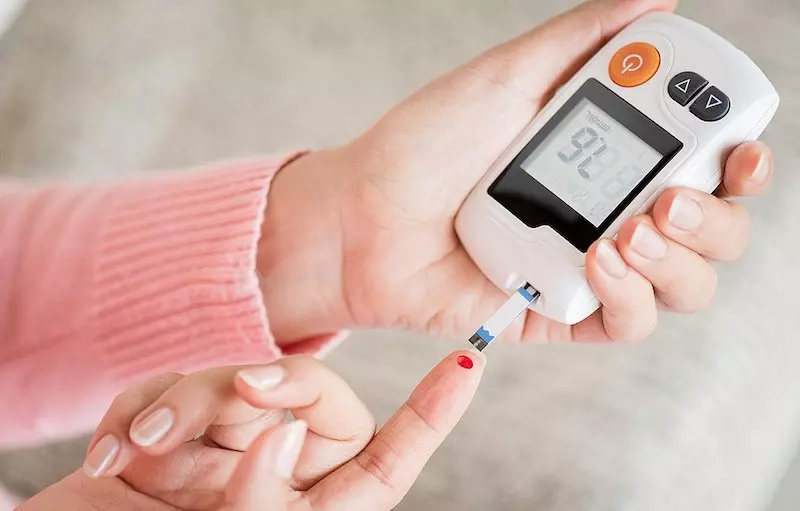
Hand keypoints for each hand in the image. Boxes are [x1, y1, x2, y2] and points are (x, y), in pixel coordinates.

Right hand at [20, 350, 483, 510]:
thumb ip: (264, 502)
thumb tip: (283, 433)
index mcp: (315, 506)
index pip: (388, 456)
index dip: (431, 412)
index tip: (469, 364)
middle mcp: (277, 467)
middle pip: (307, 393)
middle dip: (275, 383)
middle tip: (242, 389)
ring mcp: (222, 444)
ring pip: (233, 380)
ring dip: (185, 403)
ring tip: (143, 450)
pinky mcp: (169, 429)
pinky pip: (166, 390)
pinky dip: (134, 414)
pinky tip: (111, 456)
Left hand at [259, 0, 774, 342]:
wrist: (360, 216)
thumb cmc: (422, 145)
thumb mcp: (507, 76)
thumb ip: (583, 39)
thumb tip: (658, 1)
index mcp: (607, 154)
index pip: (706, 163)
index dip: (740, 160)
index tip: (740, 145)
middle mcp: (607, 210)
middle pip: (711, 228)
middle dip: (713, 216)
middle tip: (671, 193)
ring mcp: (586, 266)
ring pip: (685, 283)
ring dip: (679, 258)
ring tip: (629, 230)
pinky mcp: (559, 312)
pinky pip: (628, 322)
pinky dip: (631, 296)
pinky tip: (598, 262)